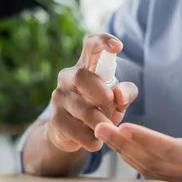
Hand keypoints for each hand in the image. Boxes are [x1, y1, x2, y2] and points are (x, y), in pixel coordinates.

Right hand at [46, 34, 138, 153]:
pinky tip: (96, 140)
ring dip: (102, 123)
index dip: (103, 41)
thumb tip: (119, 95)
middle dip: (100, 93)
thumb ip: (126, 92)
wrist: (71, 133)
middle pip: (81, 76)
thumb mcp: (117, 98)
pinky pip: (78, 132)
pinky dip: (93, 139)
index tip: (118, 47)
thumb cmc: (99, 107)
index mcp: (87, 65)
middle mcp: (68, 76)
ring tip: (108, 129)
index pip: (91, 44)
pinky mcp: (55, 120)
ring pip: (82, 110)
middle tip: (110, 104)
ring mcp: (59, 97)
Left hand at [95, 97, 181, 181]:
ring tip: (101, 130)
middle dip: (123, 144)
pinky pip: (148, 167)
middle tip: (100, 126)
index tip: (124, 126)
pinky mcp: (176, 174)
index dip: (146, 140)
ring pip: (145, 165)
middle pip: (150, 160)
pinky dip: (130, 154)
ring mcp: (181, 175)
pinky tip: (117, 141)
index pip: (171, 150)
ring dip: (122, 149)